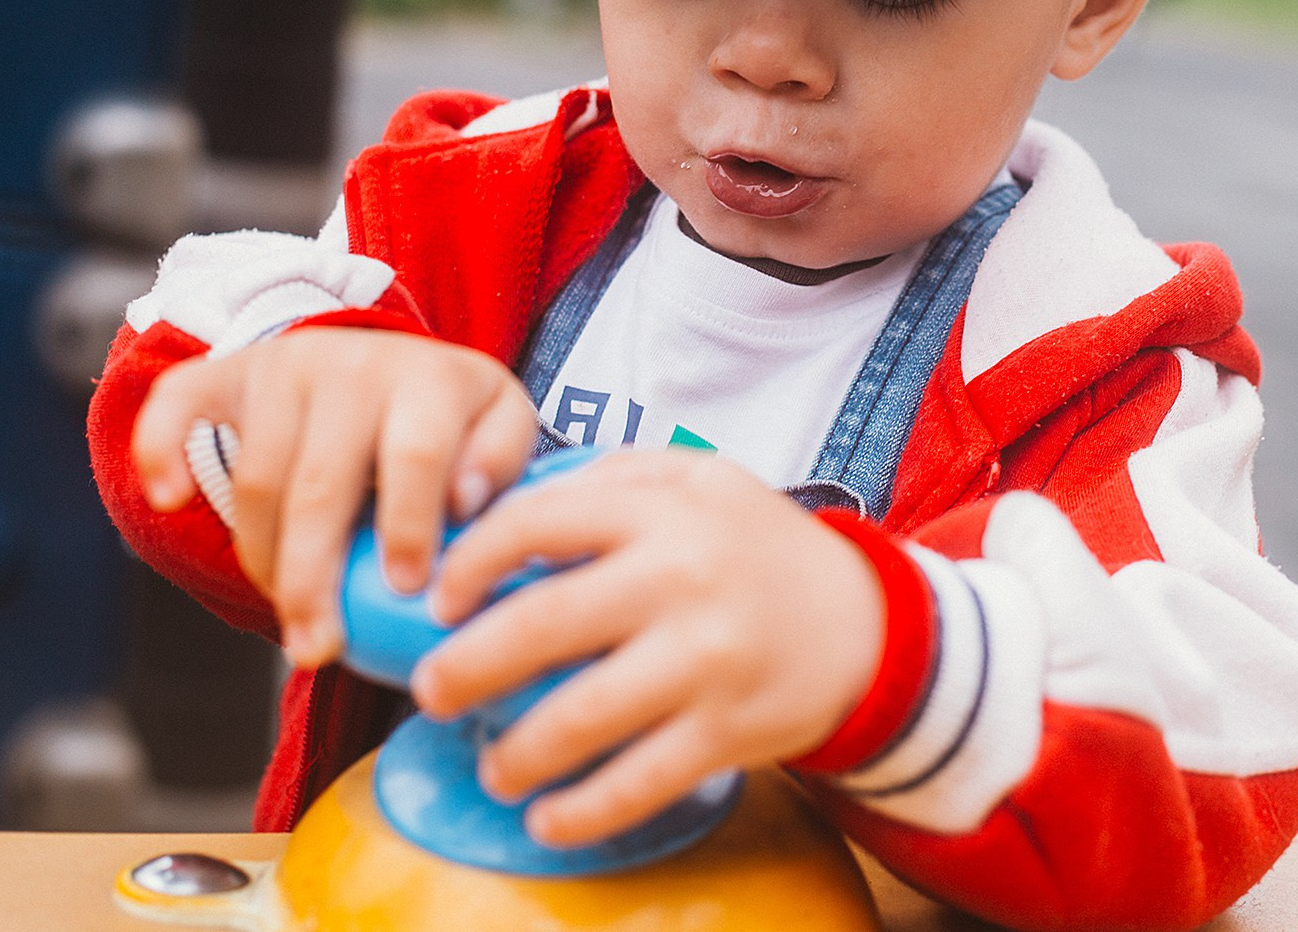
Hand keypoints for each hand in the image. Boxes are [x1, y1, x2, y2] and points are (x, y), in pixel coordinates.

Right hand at [129, 328, 538, 664]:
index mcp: (430, 379)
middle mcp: (353, 364)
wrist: (389, 359)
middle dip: (314, 578)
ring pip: (256, 478)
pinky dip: (160, 448)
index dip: (407, 526)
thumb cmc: (452, 419)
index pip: (414, 455)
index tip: (405, 590)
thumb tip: (462, 503)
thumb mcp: (500, 427)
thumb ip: (497, 463)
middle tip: (319, 647)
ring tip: (289, 616)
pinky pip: (177, 403)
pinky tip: (169, 498)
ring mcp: (283, 366)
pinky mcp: (229, 374)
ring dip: (262, 560)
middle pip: (319, 483)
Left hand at [411, 449, 884, 848]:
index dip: (469, 562)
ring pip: (579, 717)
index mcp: (664, 509)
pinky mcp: (727, 731)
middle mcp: (680, 578)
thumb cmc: (759, 549)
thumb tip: (503, 511)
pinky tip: (546, 818)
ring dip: (514, 752)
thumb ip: (613, 478)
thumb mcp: (700, 480)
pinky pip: (636, 782)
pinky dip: (580, 811)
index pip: (537, 522)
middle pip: (540, 625)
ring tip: (493, 765)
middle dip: (464, 667)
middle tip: (430, 692)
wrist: (866, 623)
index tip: (437, 601)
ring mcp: (705, 659)